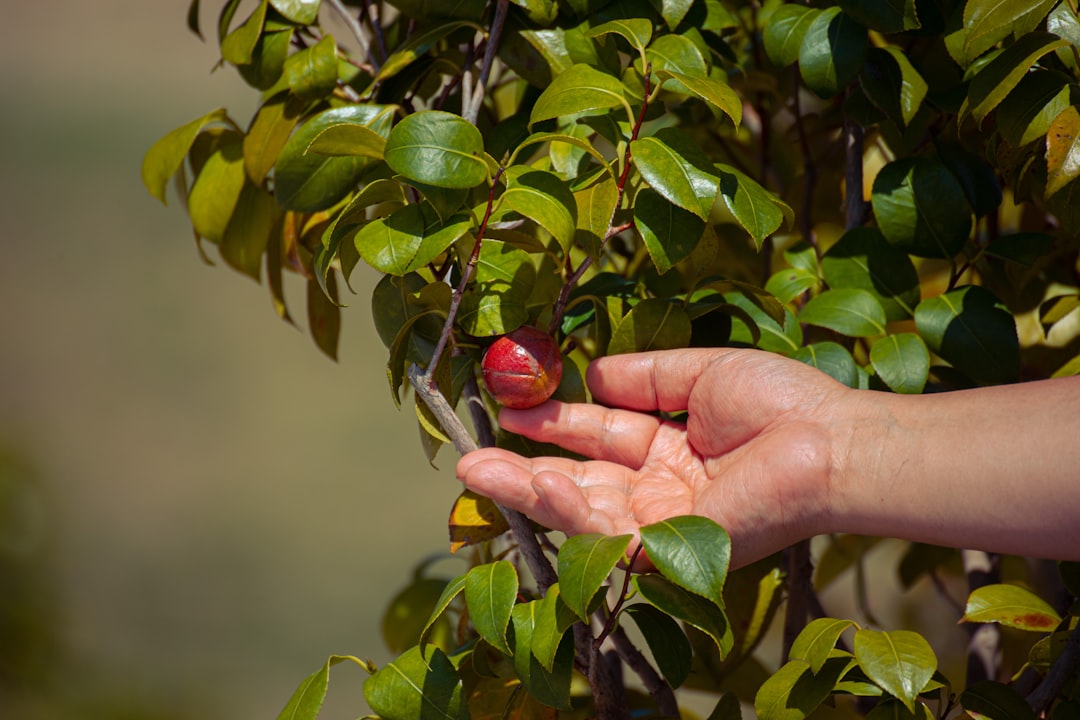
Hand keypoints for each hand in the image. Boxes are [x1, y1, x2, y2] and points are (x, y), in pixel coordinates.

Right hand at [457, 348, 856, 567]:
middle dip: (521, 471)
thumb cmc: (777, 403)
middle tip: (467, 460)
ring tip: (480, 471)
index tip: (509, 404)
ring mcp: (662, 523)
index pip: (596, 438)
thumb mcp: (697, 375)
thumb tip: (588, 373)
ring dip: (531, 492)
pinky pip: (610, 536)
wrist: (830, 441)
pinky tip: (540, 485)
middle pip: (577, 483)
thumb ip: (641, 377)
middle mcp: (657, 491)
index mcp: (666, 451)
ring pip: (583, 514)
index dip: (552, 424)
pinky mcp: (671, 549)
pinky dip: (573, 513)